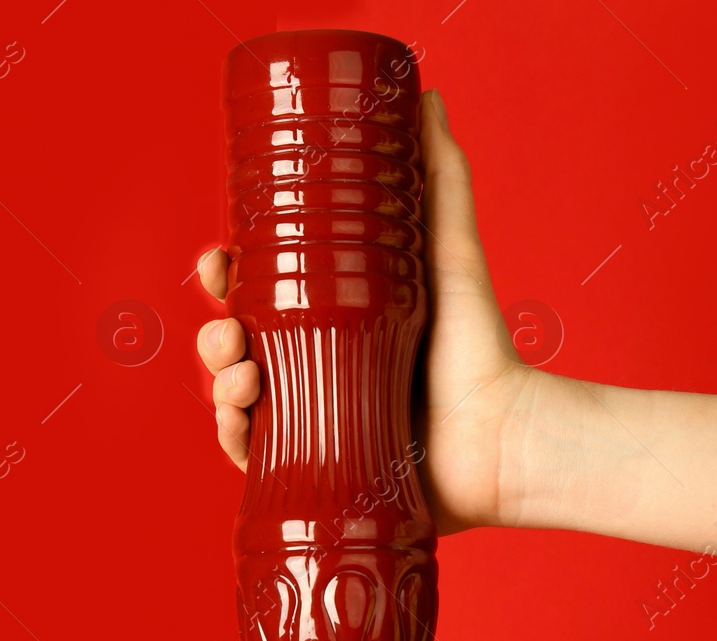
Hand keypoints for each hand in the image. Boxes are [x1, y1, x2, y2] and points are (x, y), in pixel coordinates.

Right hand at [195, 88, 538, 533]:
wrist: (501, 437)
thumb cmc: (480, 348)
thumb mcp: (448, 251)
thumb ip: (439, 176)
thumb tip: (427, 96)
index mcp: (333, 319)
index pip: (259, 292)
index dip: (227, 276)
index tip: (219, 260)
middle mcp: (316, 368)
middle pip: (236, 346)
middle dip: (214, 334)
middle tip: (230, 332)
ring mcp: (312, 420)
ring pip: (236, 399)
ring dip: (219, 383)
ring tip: (244, 378)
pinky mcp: (315, 469)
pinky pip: (253, 456)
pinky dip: (233, 439)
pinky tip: (240, 422)